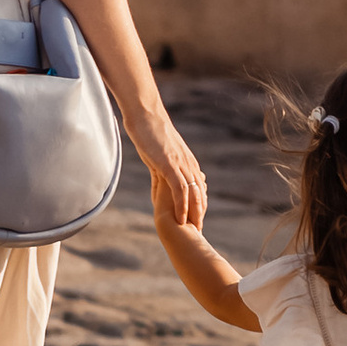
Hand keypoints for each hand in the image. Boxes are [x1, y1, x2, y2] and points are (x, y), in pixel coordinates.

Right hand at [135, 110, 207, 231]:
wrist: (145, 114)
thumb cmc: (149, 130)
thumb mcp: (159, 151)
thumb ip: (163, 164)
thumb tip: (159, 173)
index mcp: (187, 161)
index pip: (198, 187)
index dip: (199, 204)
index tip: (196, 219)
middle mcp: (188, 164)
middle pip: (200, 193)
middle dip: (199, 213)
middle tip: (198, 231)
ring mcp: (180, 165)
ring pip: (193, 194)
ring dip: (194, 214)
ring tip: (193, 230)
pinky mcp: (169, 165)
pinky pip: (180, 189)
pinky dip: (182, 205)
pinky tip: (180, 219)